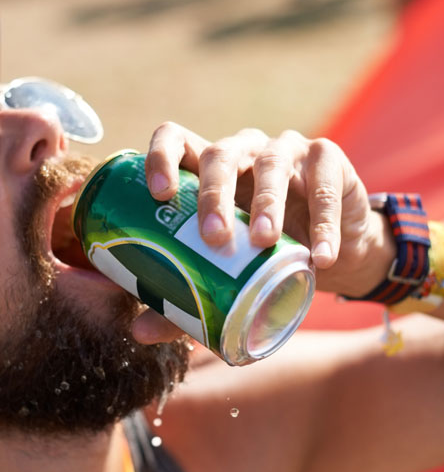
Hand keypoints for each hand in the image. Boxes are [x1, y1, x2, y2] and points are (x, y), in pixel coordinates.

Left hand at [132, 124, 394, 343]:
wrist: (330, 251)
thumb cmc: (261, 255)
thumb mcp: (226, 272)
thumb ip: (185, 297)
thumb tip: (140, 332)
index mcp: (205, 168)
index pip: (175, 139)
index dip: (161, 156)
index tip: (158, 194)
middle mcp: (241, 150)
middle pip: (219, 154)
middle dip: (213, 193)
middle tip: (214, 237)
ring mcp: (284, 150)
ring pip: (270, 163)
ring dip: (266, 203)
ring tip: (264, 241)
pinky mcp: (327, 160)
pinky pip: (324, 185)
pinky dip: (323, 222)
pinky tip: (319, 256)